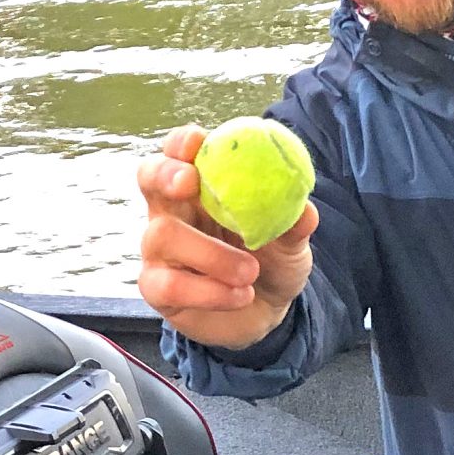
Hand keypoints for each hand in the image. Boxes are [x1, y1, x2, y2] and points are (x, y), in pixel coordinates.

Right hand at [136, 124, 318, 350]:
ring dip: (210, 253)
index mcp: (201, 188)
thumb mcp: (290, 243)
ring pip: (162, 235)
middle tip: (189, 183)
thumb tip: (304, 209)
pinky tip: (240, 295)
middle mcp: (173, 212)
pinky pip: (169, 285)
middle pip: (149, 178)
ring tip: (249, 272)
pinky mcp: (159, 289)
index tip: (196, 142)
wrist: (267, 312)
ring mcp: (160, 250)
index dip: (182, 143)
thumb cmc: (271, 263)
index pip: (180, 153)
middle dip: (164, 174)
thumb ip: (294, 224)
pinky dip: (208, 291)